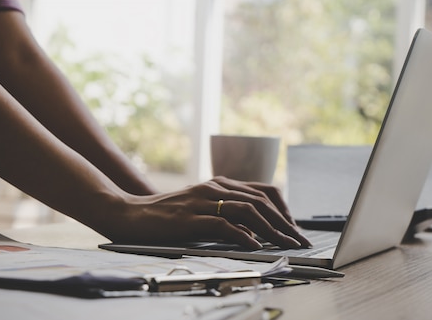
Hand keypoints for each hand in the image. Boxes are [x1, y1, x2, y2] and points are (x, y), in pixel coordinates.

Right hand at [104, 177, 311, 248]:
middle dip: (285, 223)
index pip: (263, 191)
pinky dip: (244, 236)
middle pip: (261, 202)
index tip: (295, 228)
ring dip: (272, 229)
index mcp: (220, 183)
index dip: (284, 209)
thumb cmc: (168, 214)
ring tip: (286, 245)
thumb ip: (226, 211)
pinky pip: (224, 225)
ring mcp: (203, 201)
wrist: (132, 213)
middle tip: (300, 240)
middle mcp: (215, 188)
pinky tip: (256, 246)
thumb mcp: (202, 207)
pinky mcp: (191, 218)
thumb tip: (256, 229)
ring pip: (248, 211)